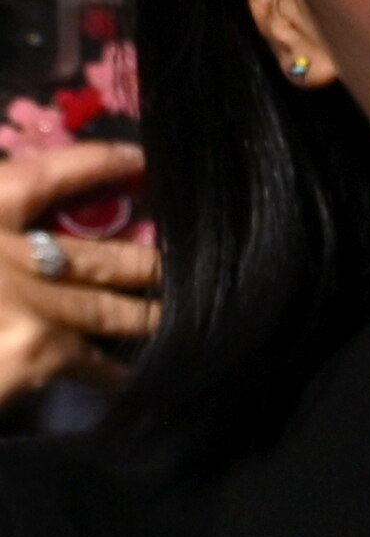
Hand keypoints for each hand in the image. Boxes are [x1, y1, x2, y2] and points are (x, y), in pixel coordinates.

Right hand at [0, 140, 156, 401]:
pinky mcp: (36, 350)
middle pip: (100, 254)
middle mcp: (9, 248)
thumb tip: (22, 209)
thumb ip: (1, 216)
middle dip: (146, 262)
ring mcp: (30, 301)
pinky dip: (113, 371)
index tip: (142, 160)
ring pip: (113, 309)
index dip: (102, 164)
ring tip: (175, 316)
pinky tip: (133, 377)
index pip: (52, 173)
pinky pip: (92, 363)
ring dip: (148, 314)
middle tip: (184, 260)